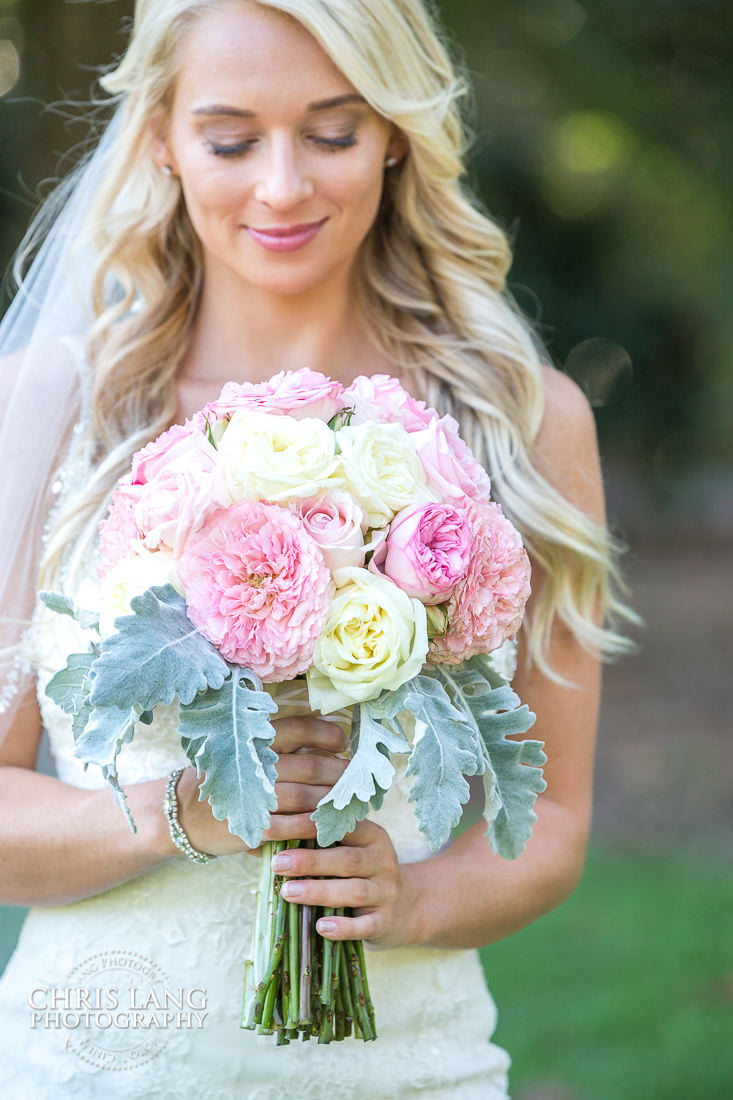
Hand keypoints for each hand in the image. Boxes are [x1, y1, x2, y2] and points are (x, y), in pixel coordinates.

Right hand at [172, 715, 348, 856]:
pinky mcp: (252, 827)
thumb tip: (330, 741)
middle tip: (354, 777)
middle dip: (338, 772)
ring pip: (305, 796)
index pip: (297, 728)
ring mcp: (252, 796)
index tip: (343, 742)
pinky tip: (327, 825)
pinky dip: (314, 825)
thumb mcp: (246, 754)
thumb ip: (281, 748)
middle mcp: (254, 764)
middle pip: (309, 765)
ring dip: (331, 801)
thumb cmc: (227, 781)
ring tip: (347, 802)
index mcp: (252, 741)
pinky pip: (293, 826)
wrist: (184, 815)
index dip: (325, 733)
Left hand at [272, 819, 420, 949]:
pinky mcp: (386, 922)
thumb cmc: (363, 874)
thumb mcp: (352, 851)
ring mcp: (387, 893)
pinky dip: (343, 927)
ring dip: (320, 892)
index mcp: (372, 837)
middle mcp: (383, 862)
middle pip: (347, 859)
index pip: (344, 827)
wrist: (408, 908)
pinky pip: (365, 926)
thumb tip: (264, 840)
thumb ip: (320, 843)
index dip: (312, 827)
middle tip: (278, 863)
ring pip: (355, 891)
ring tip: (288, 892)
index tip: (281, 828)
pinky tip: (321, 926)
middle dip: (311, 861)